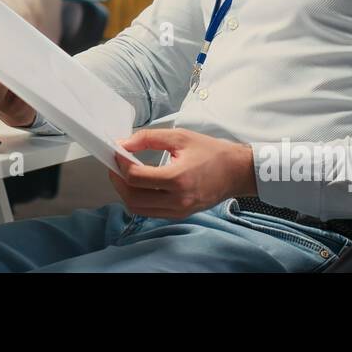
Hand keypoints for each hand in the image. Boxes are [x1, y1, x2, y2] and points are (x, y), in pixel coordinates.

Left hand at [110, 128, 255, 218]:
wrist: (236, 172)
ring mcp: (178, 211)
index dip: (121, 164)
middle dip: (118, 180)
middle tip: (116, 164)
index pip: (136, 177)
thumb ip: (148, 138)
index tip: (118, 152)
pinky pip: (149, 212)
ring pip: (138, 208)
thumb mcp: (179, 137)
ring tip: (125, 174)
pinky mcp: (179, 215)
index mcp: (177, 179)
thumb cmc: (210, 152)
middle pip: (132, 197)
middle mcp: (177, 200)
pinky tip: (139, 185)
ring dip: (126, 192)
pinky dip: (138, 200)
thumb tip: (122, 144)